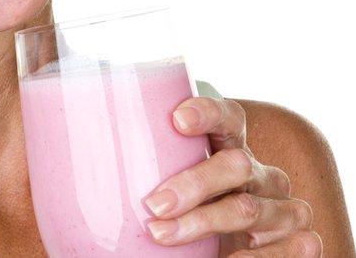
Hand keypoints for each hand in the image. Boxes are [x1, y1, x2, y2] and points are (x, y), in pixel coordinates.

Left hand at [142, 97, 321, 256]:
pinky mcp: (294, 237)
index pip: (226, 116)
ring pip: (250, 209)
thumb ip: (128, 162)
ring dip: (204, 223)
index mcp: (227, 145)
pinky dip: (261, 254)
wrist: (216, 248)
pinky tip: (230, 255)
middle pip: (235, 165)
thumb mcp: (157, 179)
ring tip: (161, 235)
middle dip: (192, 184)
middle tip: (152, 204)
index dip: (207, 112)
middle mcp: (257, 171)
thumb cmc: (176, 208)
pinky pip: (295, 244)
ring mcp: (279, 205)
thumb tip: (60, 145)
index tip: (176, 119)